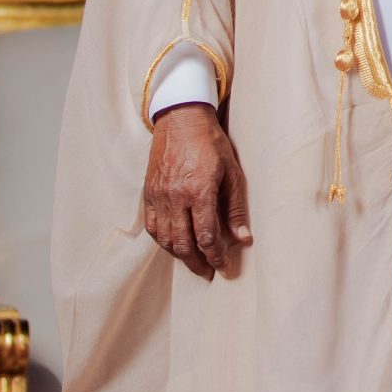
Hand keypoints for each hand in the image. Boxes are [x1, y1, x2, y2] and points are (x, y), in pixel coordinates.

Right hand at [142, 103, 251, 280]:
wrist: (180, 119)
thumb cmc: (211, 143)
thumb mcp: (232, 172)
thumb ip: (235, 208)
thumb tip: (244, 238)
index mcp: (198, 190)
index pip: (206, 236)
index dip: (216, 257)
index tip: (224, 268)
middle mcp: (175, 197)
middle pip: (183, 243)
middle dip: (197, 263)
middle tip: (208, 273)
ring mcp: (158, 196)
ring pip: (165, 239)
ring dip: (180, 256)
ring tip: (194, 263)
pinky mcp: (148, 193)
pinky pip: (152, 227)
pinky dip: (163, 241)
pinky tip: (174, 245)